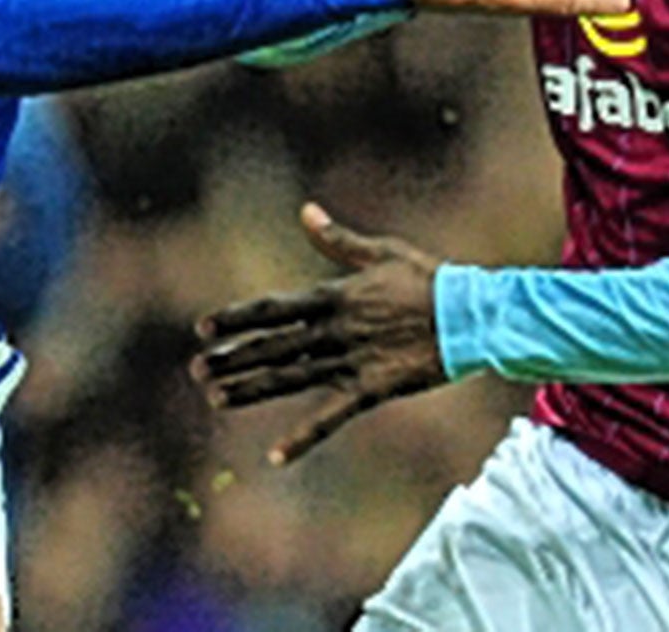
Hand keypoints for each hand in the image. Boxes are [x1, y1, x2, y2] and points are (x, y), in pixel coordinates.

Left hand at [192, 203, 448, 464]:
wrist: (471, 317)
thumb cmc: (428, 278)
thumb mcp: (381, 251)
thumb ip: (337, 238)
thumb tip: (306, 210)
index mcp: (333, 296)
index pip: (272, 309)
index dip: (235, 318)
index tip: (202, 327)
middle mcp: (334, 331)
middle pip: (272, 346)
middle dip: (232, 358)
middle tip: (196, 369)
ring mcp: (350, 362)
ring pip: (290, 379)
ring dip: (251, 390)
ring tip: (215, 399)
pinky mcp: (371, 390)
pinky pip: (331, 417)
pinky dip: (302, 438)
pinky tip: (276, 456)